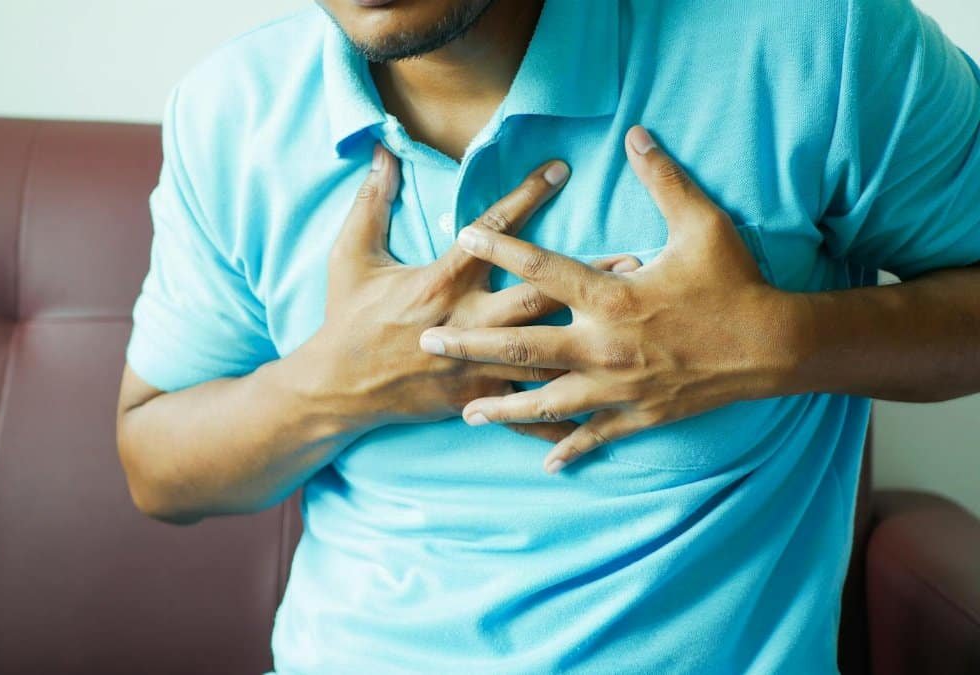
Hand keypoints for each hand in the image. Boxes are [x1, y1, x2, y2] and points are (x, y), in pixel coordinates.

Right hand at [297, 142, 640, 443]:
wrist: (335, 387)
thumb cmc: (345, 317)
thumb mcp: (350, 256)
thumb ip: (372, 203)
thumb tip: (383, 153)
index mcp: (439, 283)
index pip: (491, 234)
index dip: (525, 197)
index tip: (560, 169)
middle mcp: (465, 322)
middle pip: (536, 297)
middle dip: (585, 278)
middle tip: (632, 260)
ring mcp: (474, 365)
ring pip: (543, 352)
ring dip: (590, 337)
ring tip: (632, 323)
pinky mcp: (476, 397)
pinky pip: (525, 408)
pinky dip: (564, 412)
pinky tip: (604, 411)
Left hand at [417, 126, 798, 473]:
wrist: (774, 346)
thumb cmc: (735, 282)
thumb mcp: (702, 224)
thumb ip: (663, 179)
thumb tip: (637, 135)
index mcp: (611, 297)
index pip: (543, 269)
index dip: (500, 249)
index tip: (462, 238)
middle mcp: (603, 346)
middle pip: (521, 348)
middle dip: (470, 346)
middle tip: (428, 344)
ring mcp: (617, 387)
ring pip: (545, 402)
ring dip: (503, 409)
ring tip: (466, 413)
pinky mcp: (637, 415)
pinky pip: (594, 436)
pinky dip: (568, 450)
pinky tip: (542, 463)